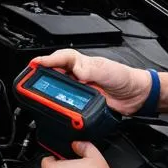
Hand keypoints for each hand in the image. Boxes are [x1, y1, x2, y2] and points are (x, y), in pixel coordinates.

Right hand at [32, 49, 151, 115]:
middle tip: (31, 81)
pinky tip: (55, 109)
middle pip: (54, 74)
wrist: (136, 96)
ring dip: (49, 93)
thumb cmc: (124, 78)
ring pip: (58, 90)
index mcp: (82, 63)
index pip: (61, 58)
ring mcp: (80, 90)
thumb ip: (91, 70)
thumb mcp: (107, 70)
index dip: (47, 60)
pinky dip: (60, 107)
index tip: (35, 64)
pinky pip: (67, 105)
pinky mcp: (82, 104)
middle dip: (42, 76)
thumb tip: (76, 71)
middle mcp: (78, 75)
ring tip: (39, 95)